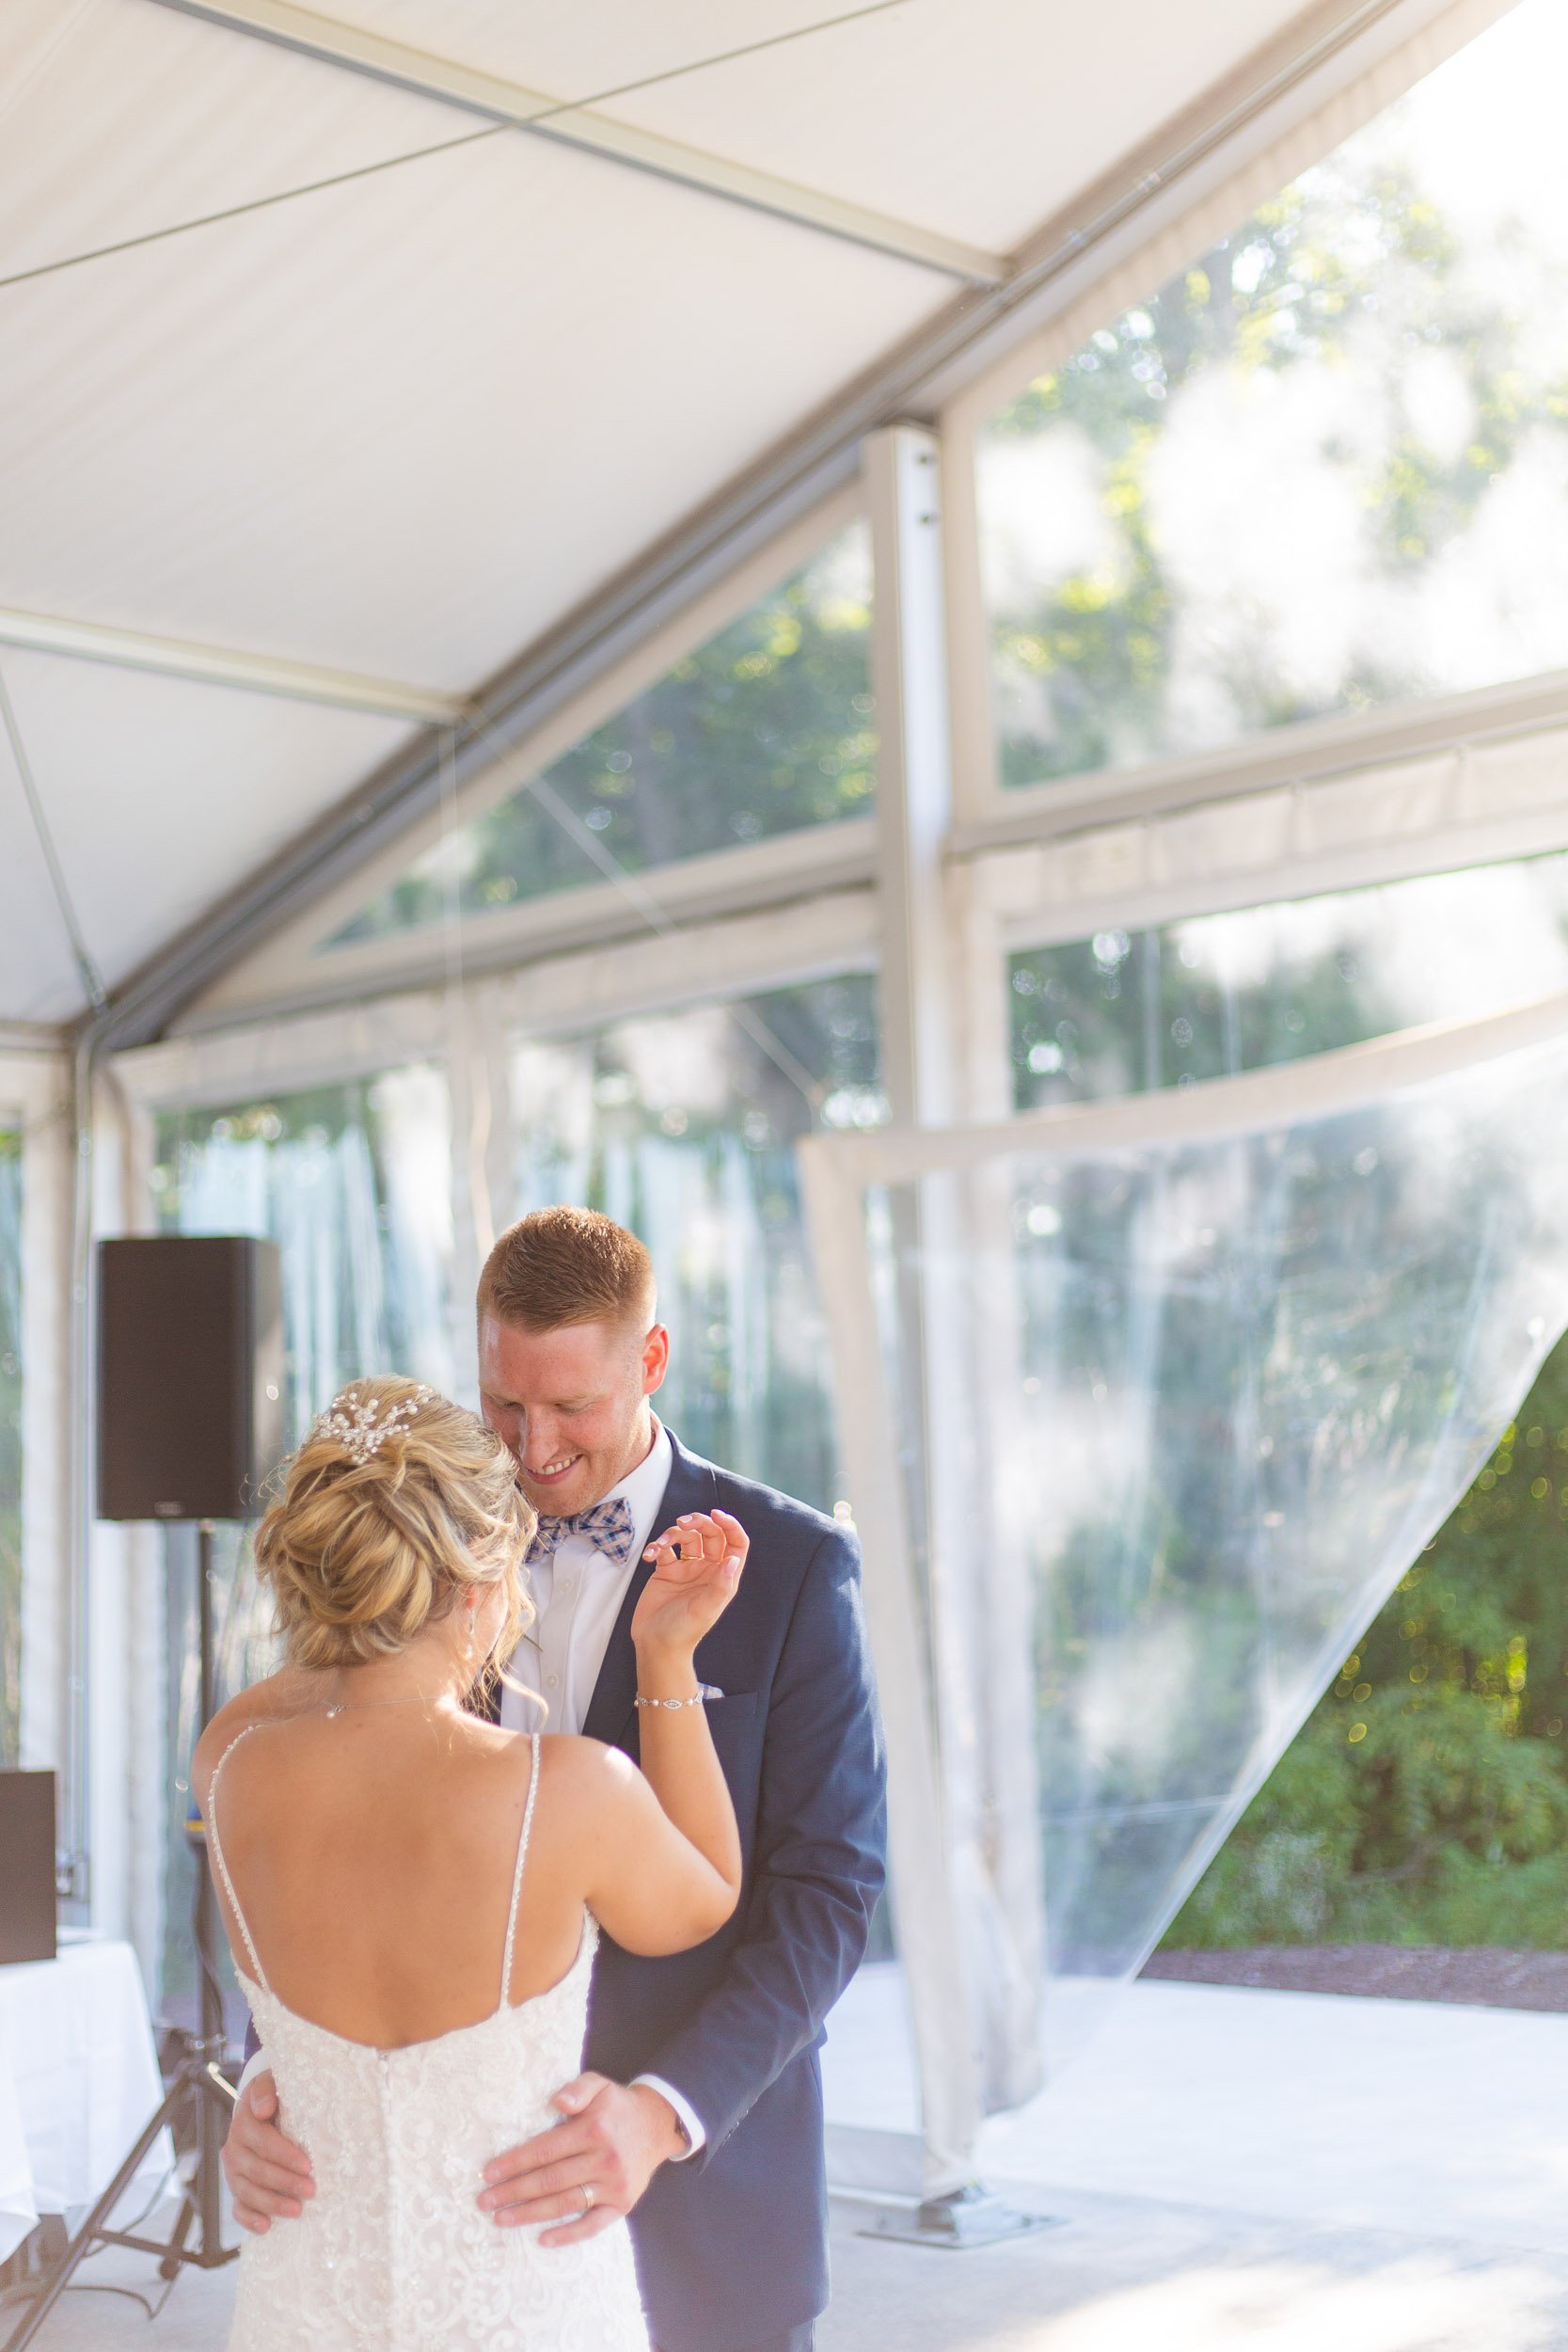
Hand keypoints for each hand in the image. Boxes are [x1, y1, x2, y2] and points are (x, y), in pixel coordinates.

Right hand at [222, 2071, 315, 2233]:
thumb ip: (266, 2090)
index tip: (308, 2165)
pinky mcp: (237, 2188)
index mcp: (243, 2124)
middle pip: (256, 2171)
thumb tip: (264, 2108)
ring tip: (297, 2211)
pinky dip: (249, 2220)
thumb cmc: (274, 2095)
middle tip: (311, 2191)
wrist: (262, 2107)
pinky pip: (238, 2208)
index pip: (262, 2142)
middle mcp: (233, 2149)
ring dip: (272, 2204)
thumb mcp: (271, 2081)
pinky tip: (267, 2227)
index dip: (285, 2155)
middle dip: (285, 2182)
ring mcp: (233, 2172)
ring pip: (247, 2192)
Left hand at [478, 2075, 685, 2245]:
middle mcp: (603, 2159)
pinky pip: (592, 2225)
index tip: (488, 2173)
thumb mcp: (599, 2084)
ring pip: (564, 2203)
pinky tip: (542, 2239)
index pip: (544, 2150)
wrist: (657, 2125)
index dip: (514, 2163)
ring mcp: (613, 2185)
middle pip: (549, 2180)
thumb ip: (577, 2089)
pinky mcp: (622, 2205)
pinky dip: (567, 2235)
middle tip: (484, 2201)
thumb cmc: (617, 2106)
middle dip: (513, 2192)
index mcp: (593, 2130)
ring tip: (501, 2219)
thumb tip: (557, 2103)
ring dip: (529, 2214)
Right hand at [630, 1511, 747, 1661]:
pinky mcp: (666, 1570)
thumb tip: (734, 1560)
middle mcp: (707, 1569)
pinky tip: (649, 1555)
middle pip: (709, 1534)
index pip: (735, 1543)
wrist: (655, 1645)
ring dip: (672, 1533)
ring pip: (685, 1537)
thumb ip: (720, 1585)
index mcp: (722, 1577)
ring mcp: (686, 1569)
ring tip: (660, 1545)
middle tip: (682, 1523)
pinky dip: (656, 1546)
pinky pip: (663, 1549)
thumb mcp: (705, 1609)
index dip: (730, 1525)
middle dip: (697, 1523)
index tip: (716, 1514)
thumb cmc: (684, 1632)